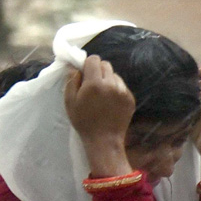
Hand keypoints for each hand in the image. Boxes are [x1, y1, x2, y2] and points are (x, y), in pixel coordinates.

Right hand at [64, 57, 134, 177]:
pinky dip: (116, 90)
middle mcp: (111, 84)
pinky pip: (122, 86)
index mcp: (95, 83)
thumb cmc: (84, 122)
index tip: (85, 74)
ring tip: (102, 95)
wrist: (104, 141)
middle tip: (93, 85)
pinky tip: (110, 102)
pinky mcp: (130, 99)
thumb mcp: (70, 101)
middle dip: (98, 71)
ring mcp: (123, 92)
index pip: (94, 59)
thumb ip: (71, 80)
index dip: (88, 65)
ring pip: (115, 75)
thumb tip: (74, 66)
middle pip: (106, 65)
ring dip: (108, 80)